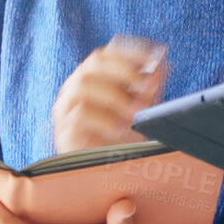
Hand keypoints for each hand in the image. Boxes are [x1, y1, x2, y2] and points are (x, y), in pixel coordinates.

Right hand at [52, 35, 167, 152]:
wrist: (106, 172)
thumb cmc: (121, 136)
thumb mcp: (141, 110)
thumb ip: (148, 89)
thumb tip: (159, 68)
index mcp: (93, 78)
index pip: (105, 55)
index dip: (129, 51)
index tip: (153, 56)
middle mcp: (76, 88)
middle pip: (92, 64)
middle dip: (123, 71)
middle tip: (145, 86)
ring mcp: (66, 109)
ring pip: (82, 87)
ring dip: (114, 96)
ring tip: (134, 113)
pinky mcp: (64, 131)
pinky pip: (77, 117)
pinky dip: (103, 120)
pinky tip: (119, 129)